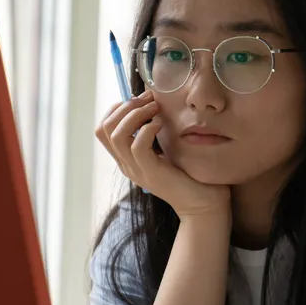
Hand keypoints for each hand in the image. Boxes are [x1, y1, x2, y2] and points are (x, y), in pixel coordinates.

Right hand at [96, 92, 229, 218]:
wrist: (203, 205)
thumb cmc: (189, 174)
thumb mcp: (166, 149)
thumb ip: (155, 133)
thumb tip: (153, 103)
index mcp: (126, 159)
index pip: (103, 129)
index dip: (117, 109)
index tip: (140, 100)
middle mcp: (126, 165)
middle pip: (105, 129)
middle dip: (125, 107)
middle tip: (148, 100)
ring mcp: (137, 170)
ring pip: (117, 135)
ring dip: (135, 114)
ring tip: (155, 108)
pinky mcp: (151, 173)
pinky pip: (138, 147)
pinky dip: (148, 129)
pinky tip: (160, 125)